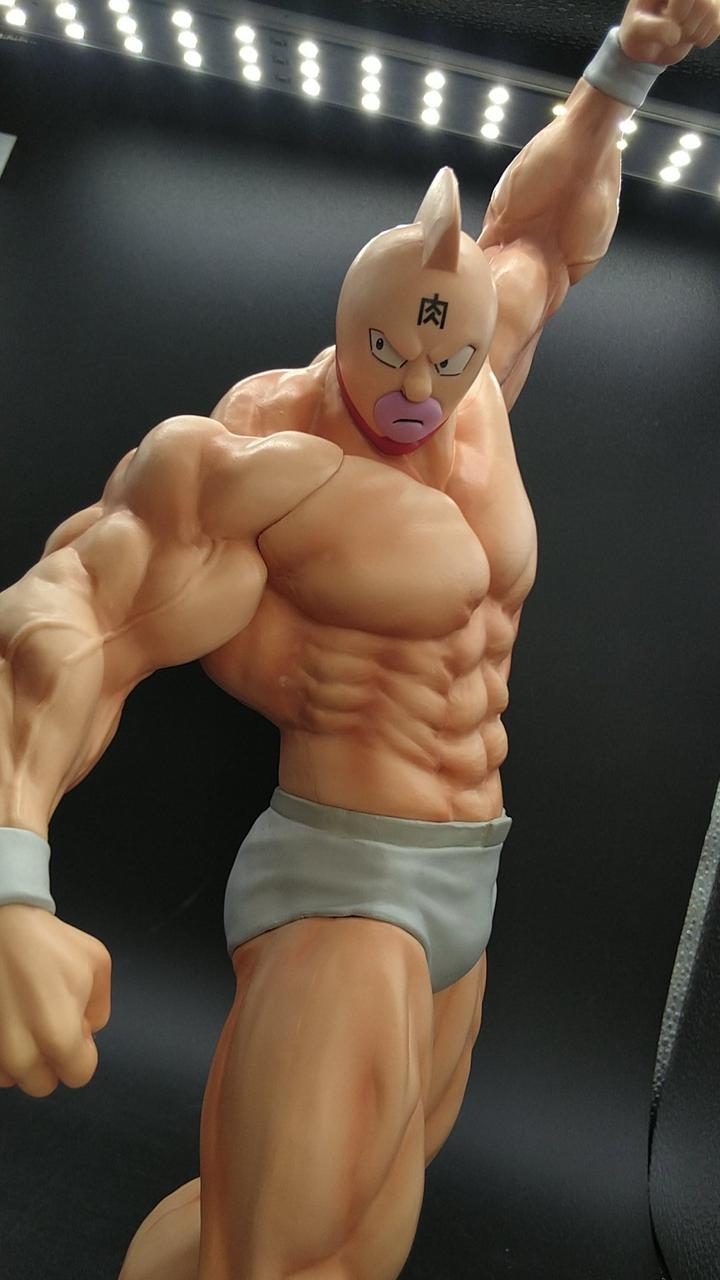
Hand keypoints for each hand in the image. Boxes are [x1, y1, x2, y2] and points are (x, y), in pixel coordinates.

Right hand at [0, 905, 110, 1096]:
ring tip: (22, 1016)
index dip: (81, 1050)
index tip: (73, 1026)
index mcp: (59, 1037)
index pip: (79, 1075)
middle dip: (50, 1060)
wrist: (1, 926)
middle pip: (42, 1084)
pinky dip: (1, 1047)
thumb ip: (100, 1008)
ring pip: (12, 1076)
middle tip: (47, 1022)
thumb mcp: (97, 963)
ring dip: (21, 1056)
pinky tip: (7, 1016)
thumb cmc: (47, 941)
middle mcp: (20, 1054)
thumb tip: (86, 1031)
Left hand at [619, 0, 719, 64]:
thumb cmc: (638, 32)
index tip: (667, 19)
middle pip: (704, 3)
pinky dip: (704, 38)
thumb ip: (651, 29)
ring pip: (713, 13)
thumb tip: (674, 34)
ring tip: (679, 33)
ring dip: (694, 33)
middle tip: (671, 31)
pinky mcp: (713, 10)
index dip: (680, 10)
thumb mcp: (636, 31)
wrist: (648, 43)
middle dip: (686, 25)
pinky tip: (690, 35)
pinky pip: (718, 26)